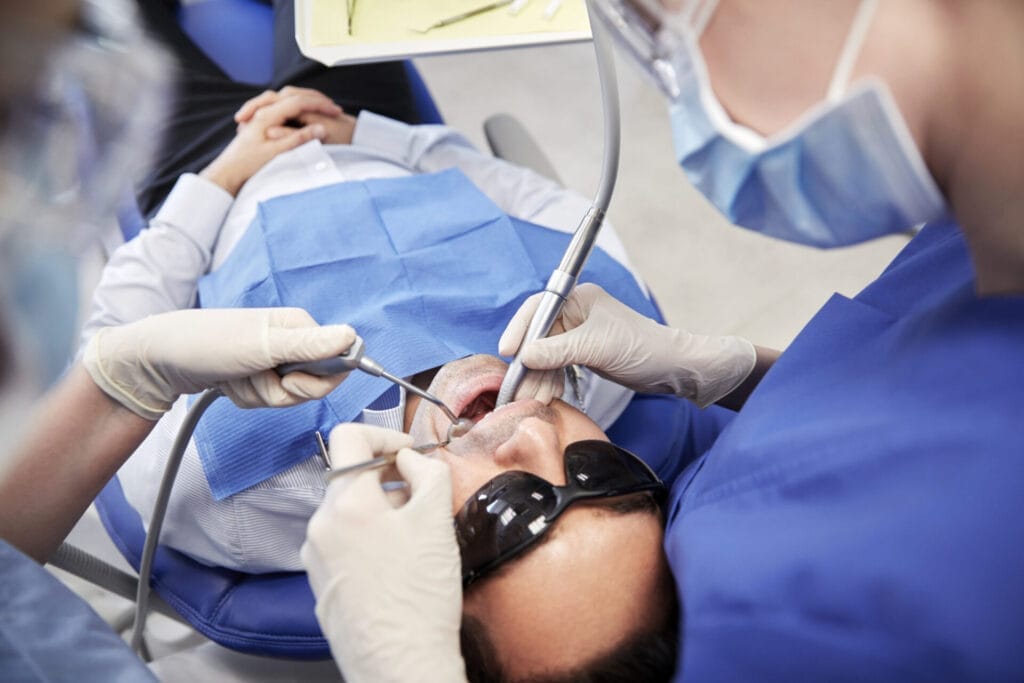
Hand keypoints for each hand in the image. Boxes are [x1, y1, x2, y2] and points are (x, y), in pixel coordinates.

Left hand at [83, 308, 356, 419]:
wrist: (158, 359)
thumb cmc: (207, 343)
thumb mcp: (263, 346)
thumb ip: (311, 346)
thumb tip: (353, 336)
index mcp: (301, 326)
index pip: (338, 364)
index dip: (316, 381)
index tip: (288, 379)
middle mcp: (292, 341)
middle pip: (314, 385)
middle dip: (282, 391)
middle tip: (254, 375)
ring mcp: (273, 359)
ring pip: (289, 397)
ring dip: (260, 395)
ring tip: (237, 377)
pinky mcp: (257, 374)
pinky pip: (268, 399)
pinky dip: (247, 397)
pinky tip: (229, 383)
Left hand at [200, 89, 340, 194]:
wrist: (227, 172)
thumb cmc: (249, 164)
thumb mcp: (277, 153)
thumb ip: (299, 139)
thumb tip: (321, 128)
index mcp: (267, 116)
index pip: (299, 101)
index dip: (320, 105)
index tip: (336, 112)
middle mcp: (263, 112)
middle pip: (292, 95)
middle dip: (314, 99)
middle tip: (332, 107)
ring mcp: (260, 116)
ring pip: (285, 99)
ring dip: (305, 102)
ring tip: (322, 109)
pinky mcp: (259, 123)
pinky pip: (281, 108)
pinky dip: (296, 108)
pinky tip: (305, 118)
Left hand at [301, 424, 466, 682]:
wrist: (400, 664)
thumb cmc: (420, 595)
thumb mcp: (436, 521)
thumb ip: (427, 473)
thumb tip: (412, 458)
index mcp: (344, 503)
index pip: (351, 437)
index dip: (387, 435)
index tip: (412, 454)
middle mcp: (320, 526)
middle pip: (350, 477)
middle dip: (388, 477)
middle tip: (422, 495)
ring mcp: (316, 557)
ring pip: (347, 511)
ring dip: (379, 509)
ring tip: (414, 534)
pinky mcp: (321, 584)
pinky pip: (342, 542)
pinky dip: (368, 537)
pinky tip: (396, 562)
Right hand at [499, 283, 756, 407]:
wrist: (672, 368)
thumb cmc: (641, 347)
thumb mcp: (595, 347)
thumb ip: (557, 350)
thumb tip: (524, 356)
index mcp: (578, 299)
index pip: (538, 309)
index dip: (519, 330)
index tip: (507, 352)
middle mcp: (575, 313)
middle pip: (538, 335)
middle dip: (527, 363)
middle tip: (516, 387)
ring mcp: (578, 335)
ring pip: (546, 355)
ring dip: (537, 377)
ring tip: (530, 400)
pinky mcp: (584, 354)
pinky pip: (557, 366)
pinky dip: (550, 381)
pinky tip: (545, 396)